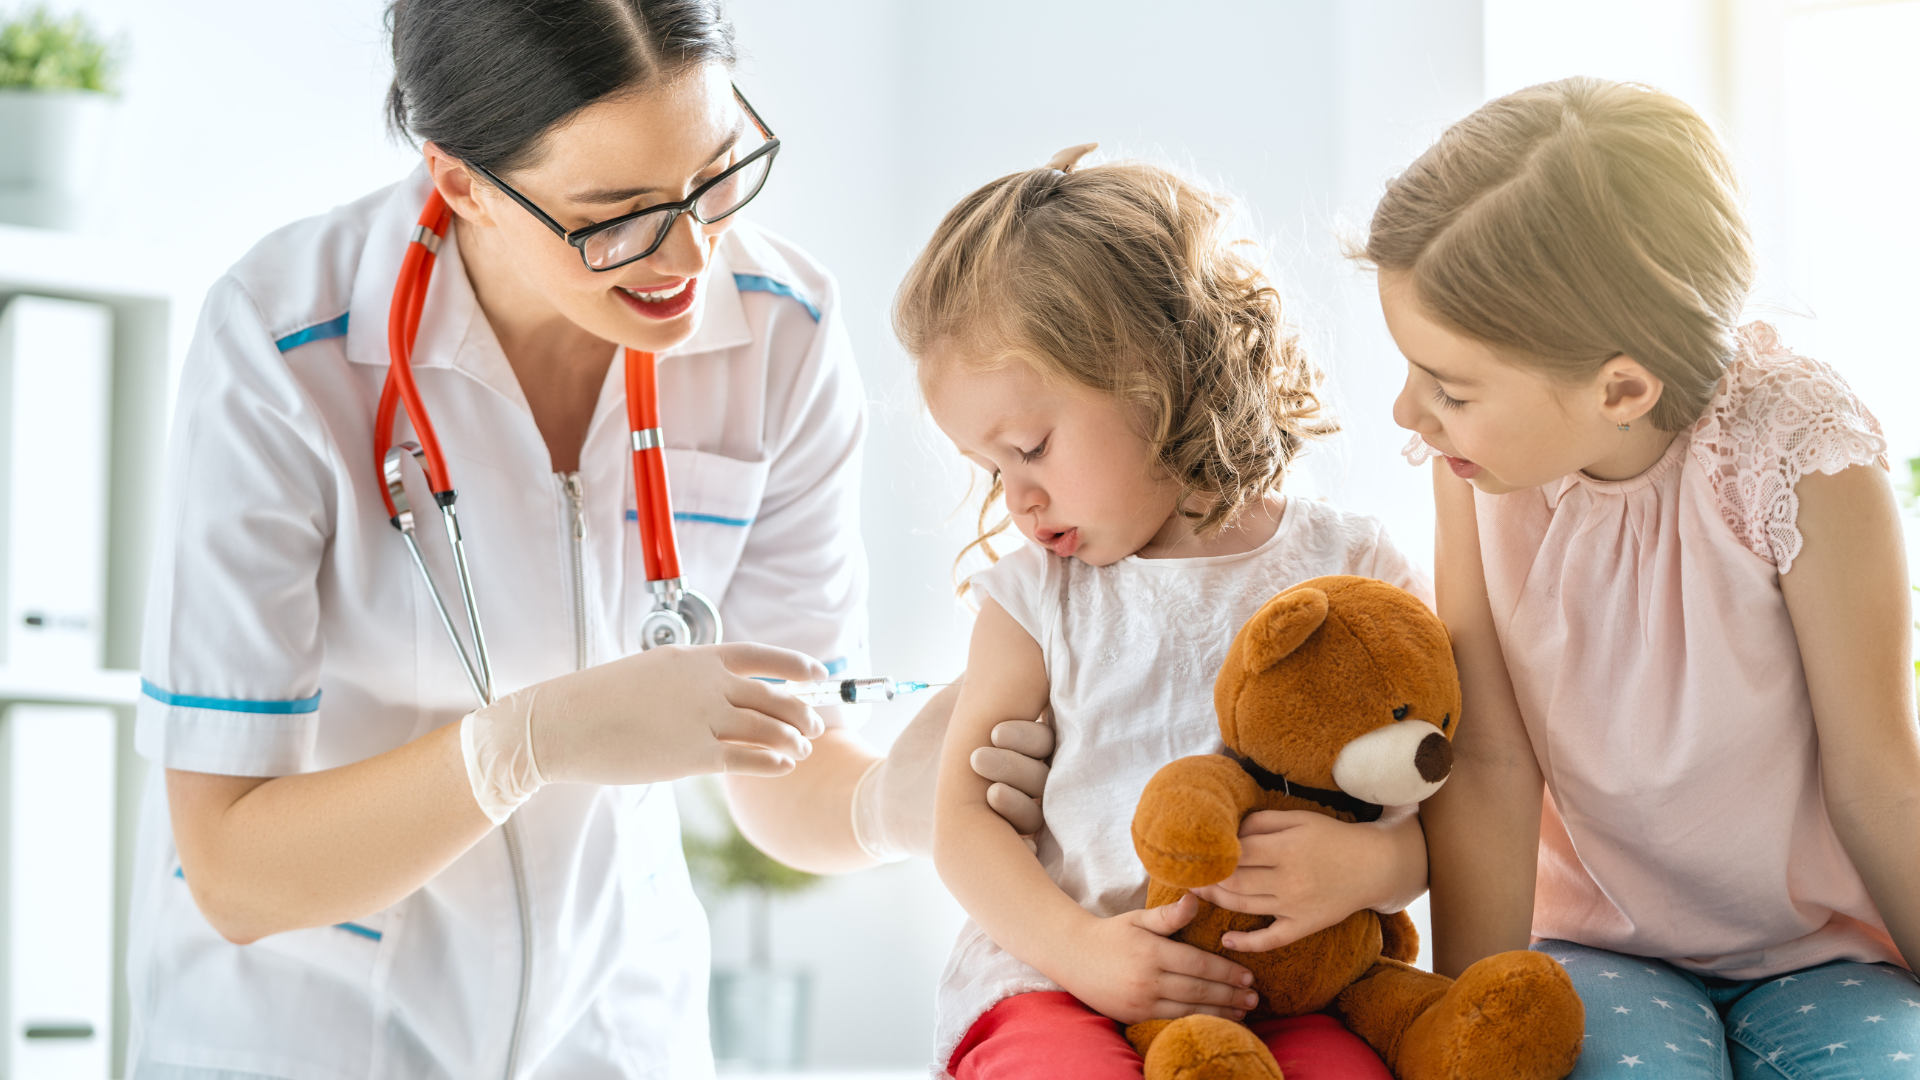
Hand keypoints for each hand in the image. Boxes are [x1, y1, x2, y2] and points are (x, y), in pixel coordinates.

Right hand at [461, 643, 825, 821]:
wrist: (565, 723)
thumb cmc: (600, 699)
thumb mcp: (652, 671)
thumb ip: (690, 679)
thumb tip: (717, 690)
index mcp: (696, 658)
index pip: (761, 656)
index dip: (796, 664)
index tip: (819, 673)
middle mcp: (707, 685)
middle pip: (773, 696)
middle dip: (801, 711)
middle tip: (814, 722)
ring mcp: (703, 719)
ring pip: (768, 729)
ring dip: (792, 739)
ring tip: (802, 747)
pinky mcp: (694, 756)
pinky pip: (748, 759)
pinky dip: (773, 762)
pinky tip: (785, 766)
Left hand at [853, 684, 1052, 859]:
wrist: (897, 793)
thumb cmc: (938, 736)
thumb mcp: (964, 700)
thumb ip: (991, 672)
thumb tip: (1011, 623)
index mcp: (1036, 740)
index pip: (1051, 737)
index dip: (1029, 733)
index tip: (994, 728)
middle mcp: (1040, 775)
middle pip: (1050, 769)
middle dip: (1018, 759)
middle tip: (984, 747)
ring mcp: (1029, 809)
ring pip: (1041, 802)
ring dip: (1016, 789)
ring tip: (981, 777)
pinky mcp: (1014, 840)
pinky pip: (1030, 834)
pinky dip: (1016, 820)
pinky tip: (993, 803)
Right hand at [1049, 894, 1259, 1024]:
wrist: (1072, 957)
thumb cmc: (1111, 934)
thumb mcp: (1138, 919)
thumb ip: (1169, 916)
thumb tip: (1195, 898)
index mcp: (1151, 952)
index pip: (1198, 964)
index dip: (1226, 972)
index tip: (1248, 975)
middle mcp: (1147, 980)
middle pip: (1198, 990)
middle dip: (1230, 995)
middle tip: (1254, 998)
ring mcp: (1141, 1002)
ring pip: (1189, 1011)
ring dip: (1219, 1013)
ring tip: (1243, 1013)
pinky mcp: (1135, 1017)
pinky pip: (1172, 1022)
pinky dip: (1196, 1022)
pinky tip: (1213, 1022)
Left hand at [1189, 809, 1424, 952]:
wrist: (1374, 866)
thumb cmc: (1331, 837)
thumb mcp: (1299, 818)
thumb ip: (1261, 822)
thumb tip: (1230, 833)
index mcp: (1286, 848)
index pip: (1236, 853)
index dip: (1212, 854)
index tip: (1194, 852)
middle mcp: (1289, 879)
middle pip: (1234, 882)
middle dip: (1206, 879)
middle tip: (1187, 874)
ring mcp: (1295, 906)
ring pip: (1244, 907)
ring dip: (1217, 901)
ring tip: (1199, 894)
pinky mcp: (1304, 926)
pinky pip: (1271, 939)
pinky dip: (1246, 943)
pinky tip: (1226, 939)